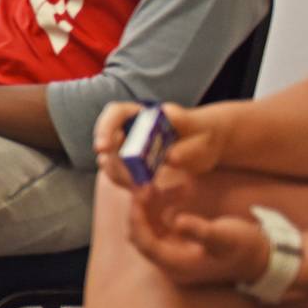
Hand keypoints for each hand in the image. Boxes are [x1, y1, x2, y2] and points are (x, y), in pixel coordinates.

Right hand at [92, 101, 222, 189]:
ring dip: (123, 178)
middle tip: (134, 182)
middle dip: (116, 164)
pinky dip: (129, 186)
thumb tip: (169, 157)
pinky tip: (146, 193)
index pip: (115, 114)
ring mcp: (129, 147)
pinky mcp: (133, 165)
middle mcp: (130, 128)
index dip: (104, 129)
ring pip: (111, 163)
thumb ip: (186, 143)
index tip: (103, 148)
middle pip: (109, 143)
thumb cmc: (203, 131)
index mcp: (143, 113)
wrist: (205, 143)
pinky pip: (121, 176)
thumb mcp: (200, 131)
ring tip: (146, 193)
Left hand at [127, 189, 271, 287]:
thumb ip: (200, 231)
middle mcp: (170, 262)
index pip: (143, 242)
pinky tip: (180, 192)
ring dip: (155, 205)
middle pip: (142, 234)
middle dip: (142, 208)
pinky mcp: (179, 245)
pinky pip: (162, 224)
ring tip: (170, 185)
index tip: (140, 193)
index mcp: (176, 265)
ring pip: (151, 227)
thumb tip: (177, 222)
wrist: (261, 257)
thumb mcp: (224, 237)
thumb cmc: (243, 248)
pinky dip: (165, 208)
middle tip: (149, 184)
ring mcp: (173, 254)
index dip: (137, 217)